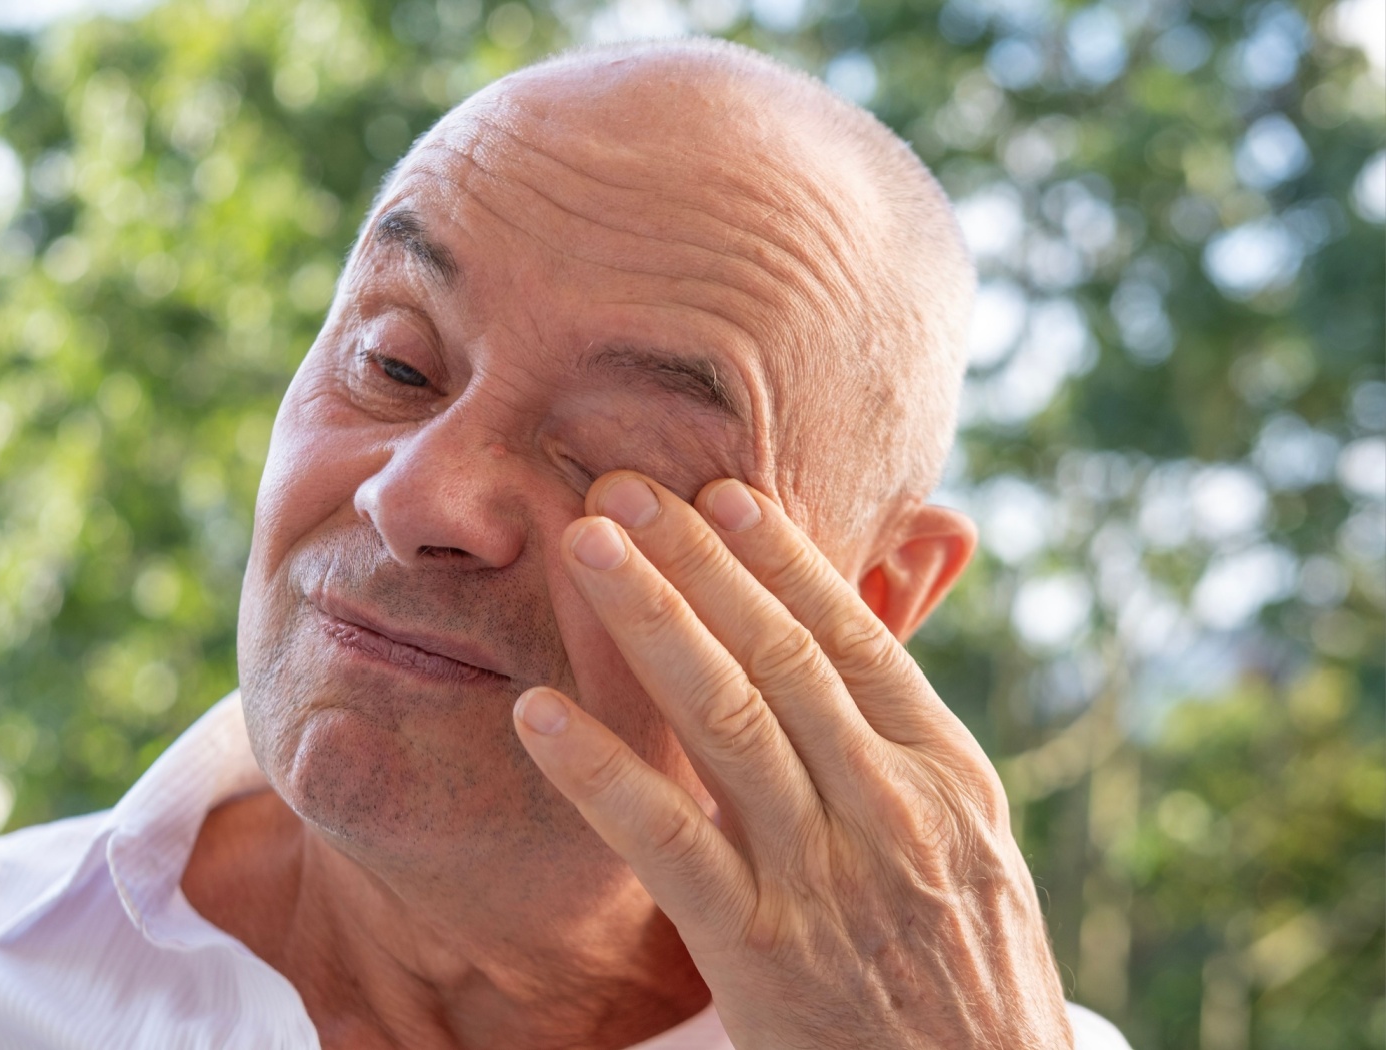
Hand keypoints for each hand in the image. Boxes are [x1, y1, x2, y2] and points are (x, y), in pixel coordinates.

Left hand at [513, 473, 1071, 1049]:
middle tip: (623, 486)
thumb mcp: (966, 839)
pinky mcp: (760, 949)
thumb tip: (843, 638)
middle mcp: (890, 804)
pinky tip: (539, 713)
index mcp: (945, 769)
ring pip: (727, 719)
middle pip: (779, 655)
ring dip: (651, 620)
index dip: (780, 557)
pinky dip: (600, 772)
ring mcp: (825, 875)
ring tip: (587, 546)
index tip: (719, 489)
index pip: (851, 636)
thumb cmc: (963, 964)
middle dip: (697, 560)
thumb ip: (900, 740)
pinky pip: (667, 842)